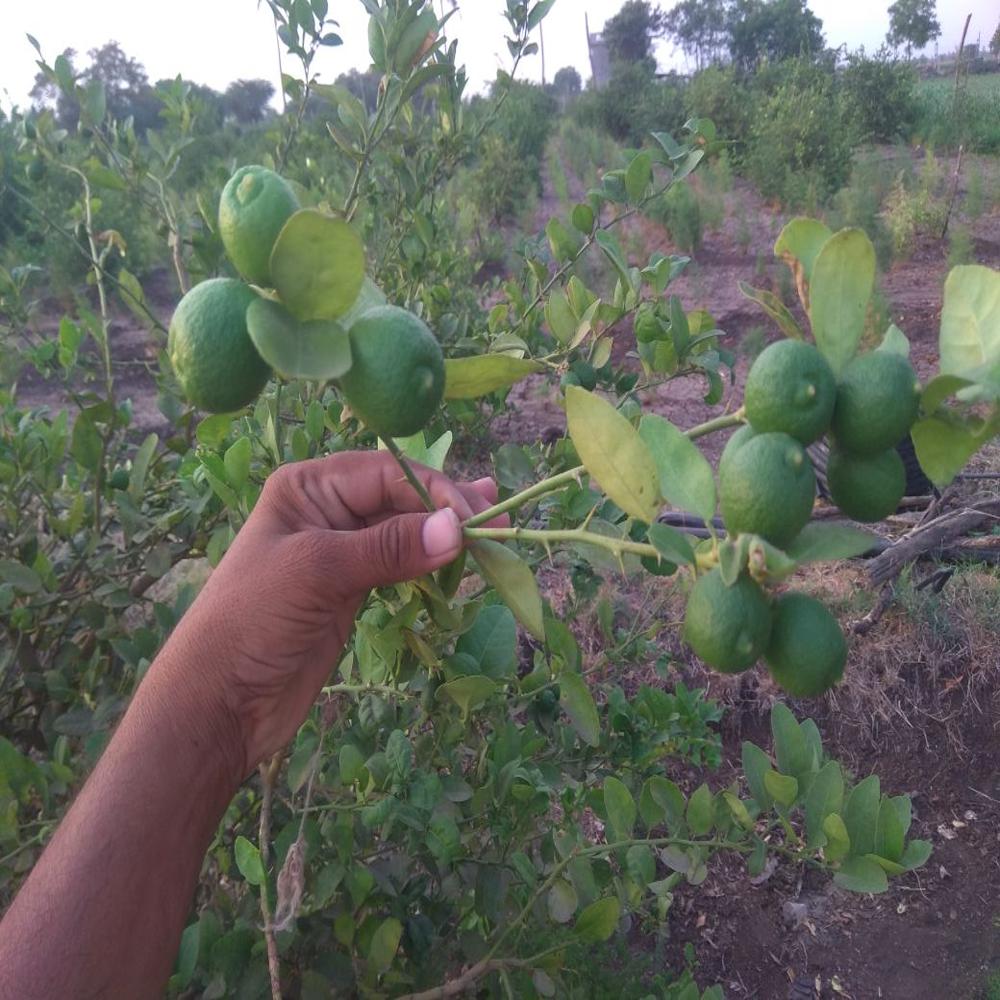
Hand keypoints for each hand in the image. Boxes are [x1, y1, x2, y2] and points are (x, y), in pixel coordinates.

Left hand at [151, 450, 501, 780]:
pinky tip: (460, 557)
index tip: (475, 521)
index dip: (435, 492)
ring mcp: (341, 551)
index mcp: (308, 487)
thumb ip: (389, 547)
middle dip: (447, 508)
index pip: (386, 473)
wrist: (220, 701)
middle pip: (401, 498)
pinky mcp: (353, 589)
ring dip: (446, 533)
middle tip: (499, 522)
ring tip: (495, 529)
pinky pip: (402, 565)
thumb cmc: (252, 621)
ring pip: (406, 531)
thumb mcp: (318, 571)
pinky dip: (432, 563)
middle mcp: (326, 510)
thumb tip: (457, 529)